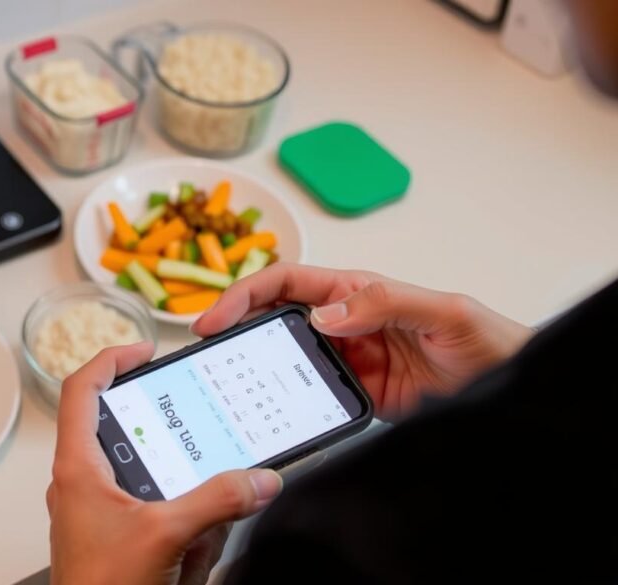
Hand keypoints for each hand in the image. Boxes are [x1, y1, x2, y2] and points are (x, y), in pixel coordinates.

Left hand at [48, 343, 282, 584]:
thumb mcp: (167, 537)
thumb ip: (217, 501)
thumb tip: (258, 477)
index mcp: (77, 467)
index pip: (80, 389)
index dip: (110, 359)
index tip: (145, 352)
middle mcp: (81, 483)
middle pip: (127, 436)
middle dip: (169, 453)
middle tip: (193, 454)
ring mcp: (97, 512)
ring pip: (148, 481)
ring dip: (179, 505)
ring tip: (191, 540)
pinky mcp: (115, 537)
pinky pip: (154, 515)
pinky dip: (179, 529)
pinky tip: (191, 557)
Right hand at [193, 264, 532, 417]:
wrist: (508, 388)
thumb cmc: (487, 340)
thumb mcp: (442, 312)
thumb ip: (385, 304)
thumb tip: (325, 313)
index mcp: (355, 291)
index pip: (286, 283)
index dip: (243, 295)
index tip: (214, 318)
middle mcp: (342, 322)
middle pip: (272, 318)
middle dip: (233, 328)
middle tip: (202, 351)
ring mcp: (343, 360)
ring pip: (282, 357)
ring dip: (251, 366)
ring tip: (220, 383)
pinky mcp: (350, 395)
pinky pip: (305, 394)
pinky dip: (279, 400)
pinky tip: (264, 410)